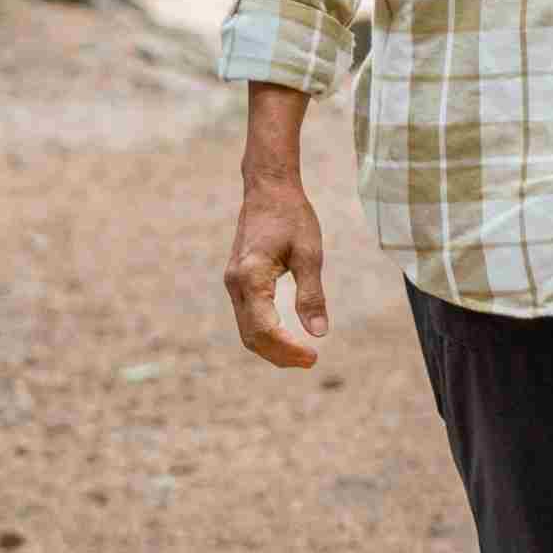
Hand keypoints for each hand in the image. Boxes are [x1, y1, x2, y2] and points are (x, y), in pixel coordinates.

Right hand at [225, 166, 328, 368]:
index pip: (265, 328)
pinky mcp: (237, 282)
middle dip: (280, 354)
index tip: (314, 357)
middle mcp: (235, 284)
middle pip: (252, 336)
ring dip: (272, 348)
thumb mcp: (310, 254)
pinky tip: (288, 338)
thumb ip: (312, 294)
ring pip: (246, 330)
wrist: (268, 190)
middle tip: (312, 361)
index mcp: (251, 276)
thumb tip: (320, 333)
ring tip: (302, 356)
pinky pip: (247, 318)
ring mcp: (233, 284)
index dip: (288, 348)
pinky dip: (265, 334)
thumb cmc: (291, 217)